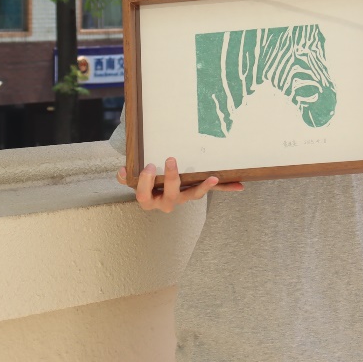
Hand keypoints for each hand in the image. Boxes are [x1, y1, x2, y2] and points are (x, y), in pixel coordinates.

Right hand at [116, 157, 243, 211]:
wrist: (153, 192)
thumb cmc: (142, 183)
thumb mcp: (132, 180)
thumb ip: (126, 176)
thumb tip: (121, 171)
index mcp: (148, 199)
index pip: (143, 195)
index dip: (145, 182)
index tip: (148, 166)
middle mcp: (165, 202)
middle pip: (170, 195)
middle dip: (171, 178)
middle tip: (171, 160)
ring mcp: (181, 198)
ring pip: (192, 195)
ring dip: (203, 187)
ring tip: (212, 178)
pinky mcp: (194, 192)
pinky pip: (210, 191)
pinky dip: (225, 187)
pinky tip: (240, 186)